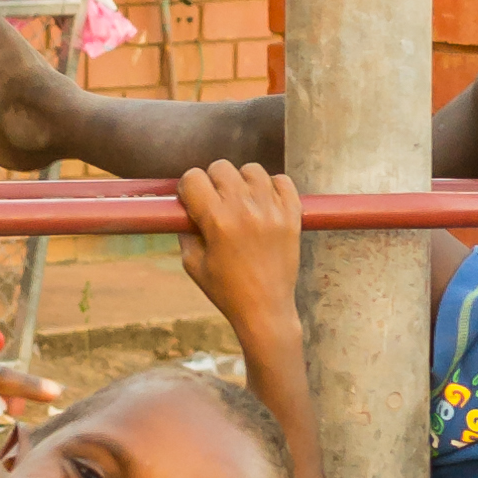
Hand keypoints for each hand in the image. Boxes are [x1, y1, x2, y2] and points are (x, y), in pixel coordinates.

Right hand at [176, 161, 302, 351]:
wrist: (265, 310)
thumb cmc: (225, 290)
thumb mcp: (192, 263)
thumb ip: (186, 230)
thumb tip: (185, 206)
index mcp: (217, 221)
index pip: (194, 178)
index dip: (189, 188)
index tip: (192, 200)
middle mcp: (245, 210)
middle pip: (222, 168)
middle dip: (213, 182)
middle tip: (216, 203)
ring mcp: (272, 211)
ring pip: (252, 170)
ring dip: (242, 182)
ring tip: (242, 203)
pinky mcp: (292, 215)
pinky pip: (282, 181)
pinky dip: (272, 187)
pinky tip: (264, 204)